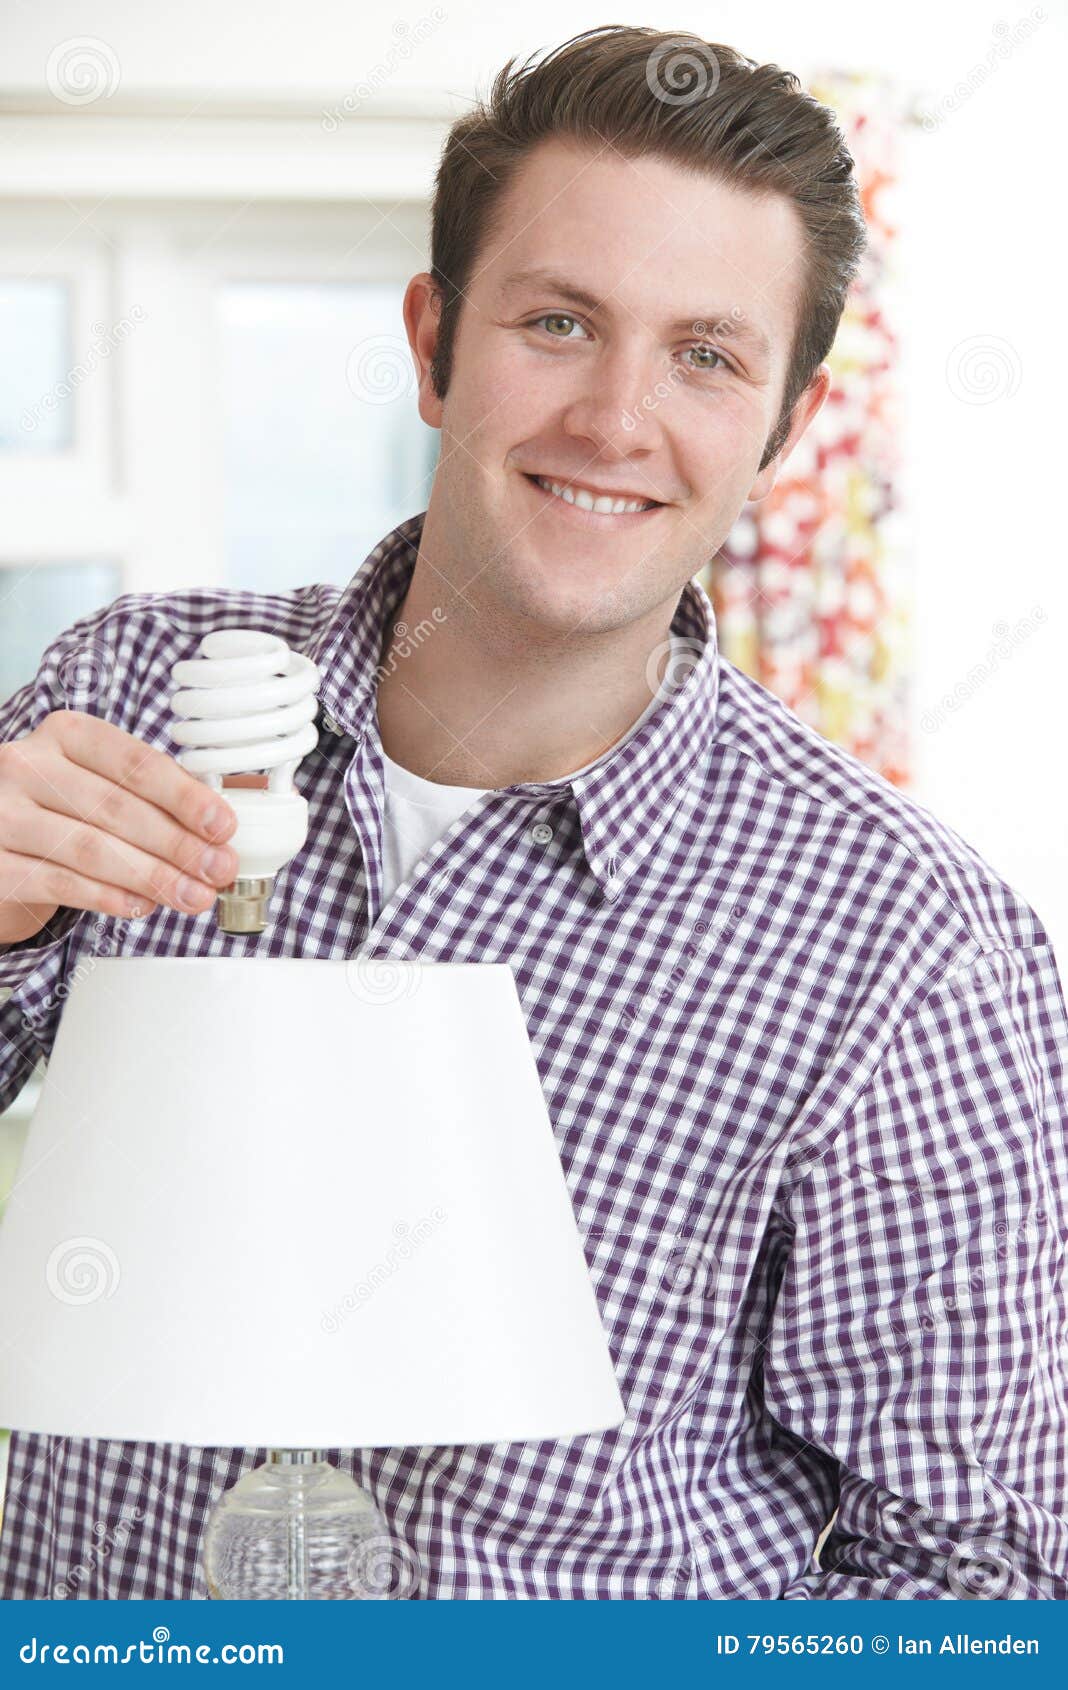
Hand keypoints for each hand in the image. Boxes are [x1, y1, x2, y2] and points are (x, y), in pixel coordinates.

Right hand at [0, 710, 244, 943]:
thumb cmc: (60, 810)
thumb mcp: (99, 784)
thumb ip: (154, 796)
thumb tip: (219, 827)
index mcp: (65, 733)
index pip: (134, 763)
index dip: (184, 797)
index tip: (223, 826)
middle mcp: (27, 765)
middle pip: (116, 808)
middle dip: (177, 844)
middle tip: (217, 869)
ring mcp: (1, 813)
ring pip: (89, 848)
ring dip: (152, 876)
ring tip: (192, 896)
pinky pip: (58, 882)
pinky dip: (106, 897)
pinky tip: (142, 906)